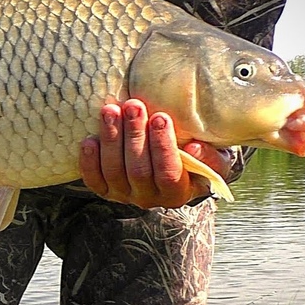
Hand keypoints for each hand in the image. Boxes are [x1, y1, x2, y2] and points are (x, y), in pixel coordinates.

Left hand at [79, 99, 231, 208]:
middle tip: (133, 106)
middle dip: (134, 135)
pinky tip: (90, 140)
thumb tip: (193, 148)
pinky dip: (89, 161)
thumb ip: (211, 157)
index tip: (160, 117)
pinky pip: (94, 180)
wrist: (175, 168)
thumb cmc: (195, 157)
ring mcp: (124, 195)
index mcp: (178, 192)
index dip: (162, 147)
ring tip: (111, 111)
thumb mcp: (215, 159)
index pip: (168, 174)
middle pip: (138, 170)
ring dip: (111, 139)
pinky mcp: (105, 190)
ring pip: (114, 171)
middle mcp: (149, 198)